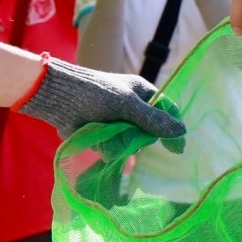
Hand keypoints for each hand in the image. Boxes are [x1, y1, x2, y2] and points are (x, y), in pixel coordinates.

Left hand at [18, 56, 186, 140]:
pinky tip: (97, 140)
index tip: (175, 149)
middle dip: (139, 138)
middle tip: (128, 134)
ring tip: (106, 135)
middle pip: (148, 132)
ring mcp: (118, 123)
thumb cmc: (95, 93)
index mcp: (142, 93)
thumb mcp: (128, 105)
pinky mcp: (103, 135)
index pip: (166, 111)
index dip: (172, 128)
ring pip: (130, 144)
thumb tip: (182, 131)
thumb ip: (153, 119)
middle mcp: (132, 108)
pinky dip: (106, 147)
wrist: (60, 99)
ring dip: (120, 144)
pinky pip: (114, 149)